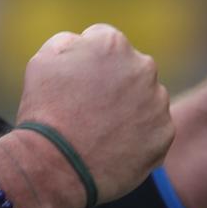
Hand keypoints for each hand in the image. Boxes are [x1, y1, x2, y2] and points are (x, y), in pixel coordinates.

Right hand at [11, 24, 174, 207]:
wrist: (56, 165)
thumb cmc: (44, 111)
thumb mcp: (41, 62)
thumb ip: (69, 42)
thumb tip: (83, 43)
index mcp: (112, 43)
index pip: (104, 43)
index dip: (87, 63)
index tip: (76, 83)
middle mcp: (143, 66)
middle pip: (129, 69)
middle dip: (114, 83)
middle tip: (89, 109)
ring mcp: (158, 101)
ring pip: (145, 99)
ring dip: (128, 109)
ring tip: (100, 132)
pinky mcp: (165, 133)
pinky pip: (152, 130)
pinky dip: (137, 137)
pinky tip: (113, 147)